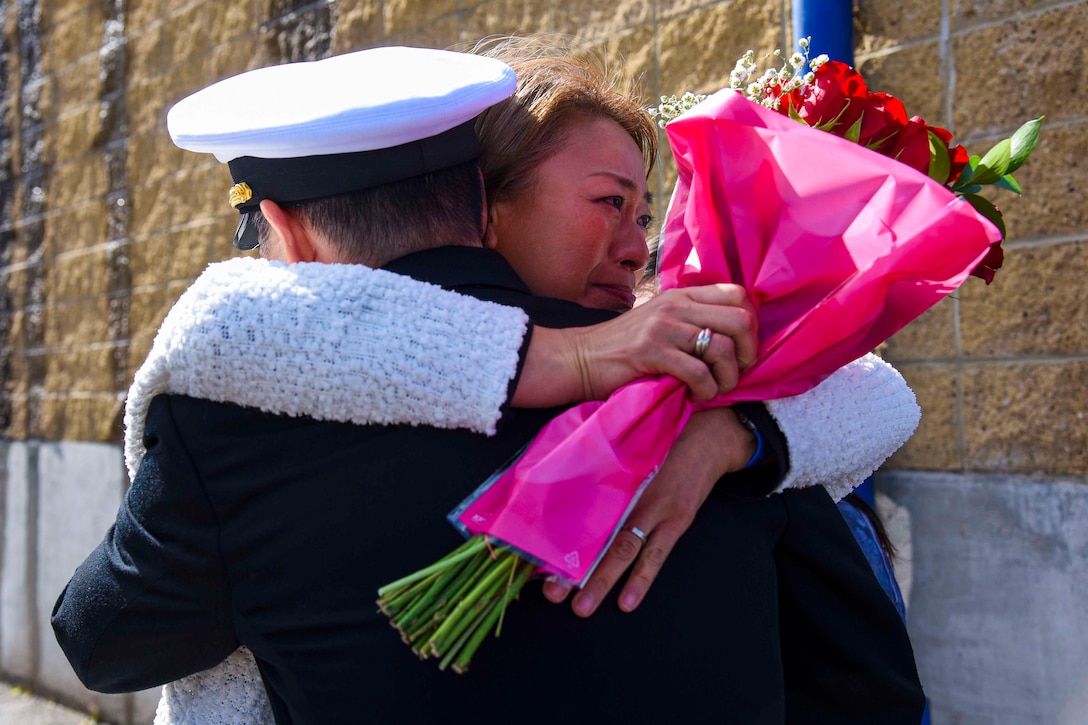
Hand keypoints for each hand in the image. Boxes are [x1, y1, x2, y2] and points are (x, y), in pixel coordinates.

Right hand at [516, 284, 757, 406]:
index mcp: (681, 295)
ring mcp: (663, 327)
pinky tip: (695, 395)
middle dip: (746, 352)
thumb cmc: (622, 347)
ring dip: (727, 377)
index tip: (739, 350)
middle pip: (740, 320)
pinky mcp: (652, 351)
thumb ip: (689, 319)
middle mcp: (676, 306)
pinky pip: (698, 372)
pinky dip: (705, 390)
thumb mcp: (659, 321)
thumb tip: (729, 336)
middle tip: (733, 372)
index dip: (748, 325)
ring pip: (721, 348)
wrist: (579, 358)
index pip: (737, 295)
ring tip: (714, 389)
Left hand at [542, 406, 756, 614]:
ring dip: (602, 581)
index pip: (582, 514)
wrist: (712, 438)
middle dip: (574, 568)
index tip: (539, 559)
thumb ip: (609, 477)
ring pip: (623, 551)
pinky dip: (641, 580)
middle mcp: (632, 496)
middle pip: (596, 536)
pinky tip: (627, 602)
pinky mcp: (678, 520)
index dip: (561, 538)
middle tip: (552, 593)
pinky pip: (656, 555)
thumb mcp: (634, 456)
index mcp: (616, 480)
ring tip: (582, 607)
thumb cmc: (668, 444)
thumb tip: (577, 499)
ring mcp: (657, 510)